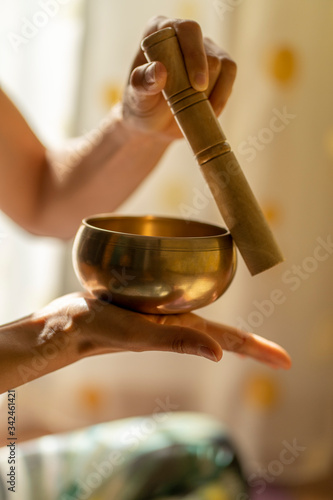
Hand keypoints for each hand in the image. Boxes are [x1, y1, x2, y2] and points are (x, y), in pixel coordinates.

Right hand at [36, 292, 290, 369]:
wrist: (69, 325)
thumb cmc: (100, 327)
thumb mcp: (139, 333)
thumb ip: (177, 341)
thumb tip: (220, 354)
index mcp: (181, 332)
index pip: (229, 341)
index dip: (259, 349)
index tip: (287, 362)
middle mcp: (178, 326)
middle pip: (225, 335)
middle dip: (251, 346)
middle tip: (277, 356)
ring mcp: (165, 319)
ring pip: (207, 323)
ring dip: (231, 333)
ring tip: (249, 343)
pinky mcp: (149, 309)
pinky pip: (184, 308)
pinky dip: (200, 306)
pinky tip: (198, 304)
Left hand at [122, 16, 236, 139]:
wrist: (155, 124)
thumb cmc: (142, 107)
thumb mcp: (137, 98)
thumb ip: (142, 84)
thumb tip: (159, 70)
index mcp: (160, 31)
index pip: (187, 30)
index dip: (195, 55)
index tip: (197, 85)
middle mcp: (185, 36)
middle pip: (209, 54)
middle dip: (203, 86)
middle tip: (185, 105)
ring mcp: (205, 50)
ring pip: (224, 67)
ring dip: (211, 95)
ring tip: (192, 109)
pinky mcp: (219, 68)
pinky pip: (229, 79)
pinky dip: (220, 99)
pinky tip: (208, 111)